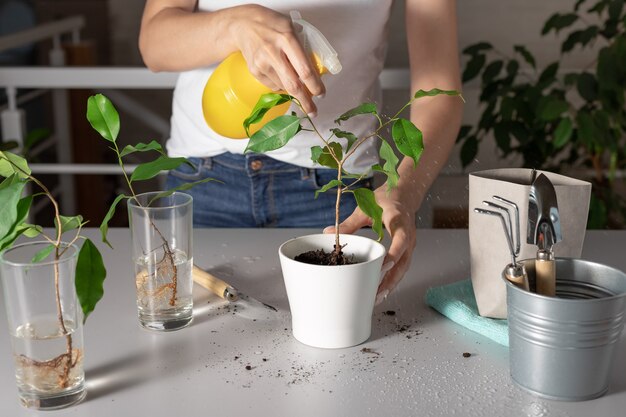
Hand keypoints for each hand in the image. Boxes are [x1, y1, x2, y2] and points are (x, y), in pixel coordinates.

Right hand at [228, 5, 324, 114]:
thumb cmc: (271, 24)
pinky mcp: (254, 70)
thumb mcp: (291, 27)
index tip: (321, 94)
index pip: (305, 70)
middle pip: (293, 85)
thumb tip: (315, 71)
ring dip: (292, 88)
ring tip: (292, 77)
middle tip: (313, 111)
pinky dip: (280, 83)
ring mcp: (262, 63)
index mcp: (287, 39)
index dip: (315, 85)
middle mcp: (274, 53)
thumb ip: (302, 47)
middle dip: (305, 102)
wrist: (243, 24)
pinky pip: (273, 85)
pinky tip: (277, 70)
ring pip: (283, 87)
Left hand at [323, 186, 416, 305]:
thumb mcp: (365, 207)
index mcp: (400, 222)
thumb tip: (328, 233)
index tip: (384, 265)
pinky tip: (381, 289)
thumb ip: (349, 222)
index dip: (394, 253)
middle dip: (391, 279)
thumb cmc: (385, 199)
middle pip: (404, 262)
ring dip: (392, 283)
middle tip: (377, 293)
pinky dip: (392, 279)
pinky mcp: (406, 250)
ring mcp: (409, 244)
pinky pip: (401, 267)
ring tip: (377, 298)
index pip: (401, 240)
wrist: (405, 194)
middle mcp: (409, 236)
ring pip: (403, 268)